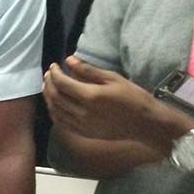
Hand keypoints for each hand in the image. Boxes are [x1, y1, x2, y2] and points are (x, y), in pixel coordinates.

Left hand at [43, 56, 180, 143]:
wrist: (145, 123)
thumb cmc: (133, 97)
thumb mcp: (114, 78)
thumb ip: (89, 70)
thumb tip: (70, 60)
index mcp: (90, 96)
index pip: (63, 83)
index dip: (55, 73)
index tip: (54, 66)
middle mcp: (82, 112)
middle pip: (56, 97)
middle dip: (49, 83)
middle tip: (49, 74)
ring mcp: (82, 125)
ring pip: (55, 110)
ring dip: (48, 97)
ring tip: (48, 86)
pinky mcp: (84, 133)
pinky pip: (61, 123)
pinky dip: (54, 112)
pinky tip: (54, 104)